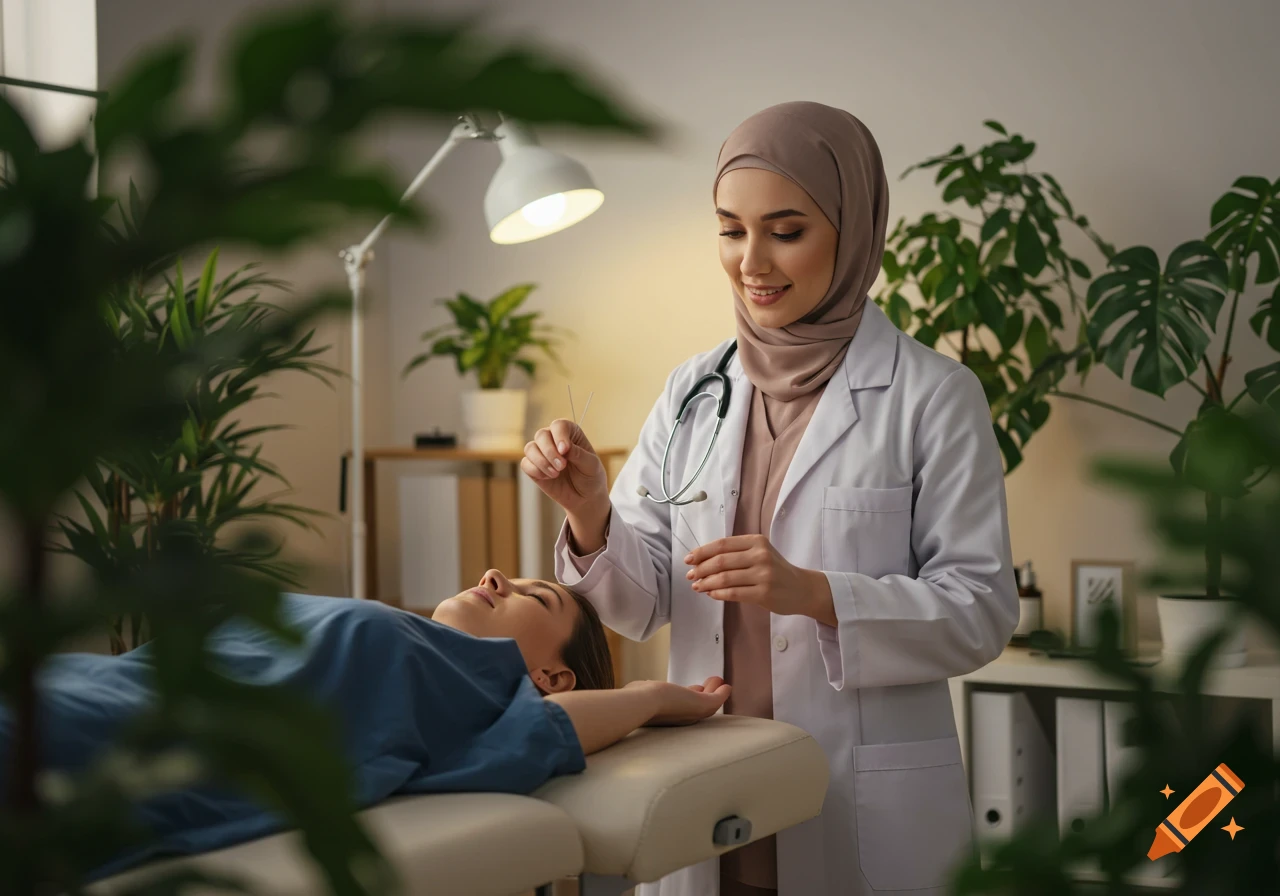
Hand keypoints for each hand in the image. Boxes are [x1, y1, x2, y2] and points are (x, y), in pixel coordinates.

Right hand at [520, 418, 608, 517]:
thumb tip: (564, 448)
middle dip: (550, 451)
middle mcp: (554, 439)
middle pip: (541, 434)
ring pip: (530, 448)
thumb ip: (579, 455)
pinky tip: (548, 478)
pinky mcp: (533, 467)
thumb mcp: (591, 466)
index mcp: (570, 433)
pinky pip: (526, 463)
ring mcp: (542, 453)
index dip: (560, 436)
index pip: (559, 425)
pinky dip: (536, 470)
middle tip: (562, 466)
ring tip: (556, 474)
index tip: (565, 451)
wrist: (584, 498)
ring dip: (542, 462)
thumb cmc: (591, 477)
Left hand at [626, 677, 730, 725]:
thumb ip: (647, 691)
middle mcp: (682, 718)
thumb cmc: (638, 700)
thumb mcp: (644, 691)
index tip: (695, 689)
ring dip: (715, 692)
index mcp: (668, 715)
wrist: (644, 703)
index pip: (682, 706)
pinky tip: (726, 686)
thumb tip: (643, 686)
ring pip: (708, 703)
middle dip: (704, 695)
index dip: (689, 696)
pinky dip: (722, 694)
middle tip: (712, 686)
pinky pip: (716, 700)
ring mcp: (692, 713)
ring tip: (720, 682)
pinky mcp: (702, 706)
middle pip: (697, 706)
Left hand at [684, 534, 832, 619]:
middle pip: (721, 561)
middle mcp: (760, 555)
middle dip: (701, 569)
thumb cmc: (776, 570)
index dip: (702, 552)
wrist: (802, 589)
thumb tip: (702, 561)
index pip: (723, 544)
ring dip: (706, 583)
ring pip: (725, 578)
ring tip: (697, 586)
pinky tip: (711, 594)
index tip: (689, 559)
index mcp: (756, 541)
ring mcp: (763, 575)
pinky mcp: (764, 593)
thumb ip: (736, 554)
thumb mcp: (760, 553)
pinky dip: (718, 594)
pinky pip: (733, 593)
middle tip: (690, 575)